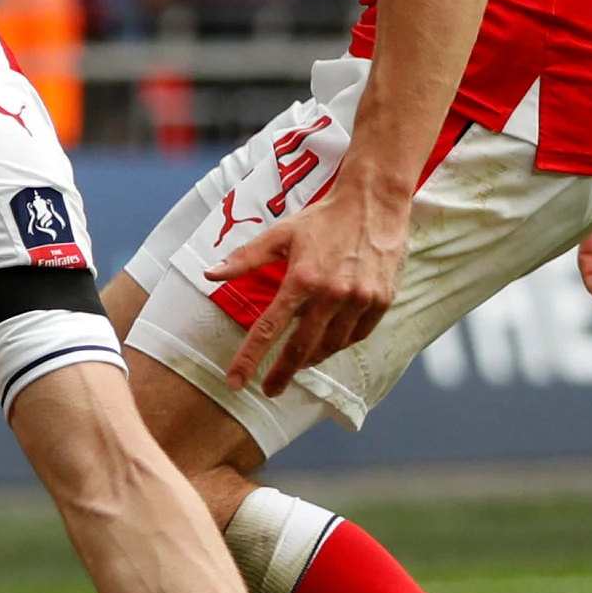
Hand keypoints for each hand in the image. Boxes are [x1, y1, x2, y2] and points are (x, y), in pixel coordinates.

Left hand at [209, 174, 408, 394]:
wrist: (374, 203)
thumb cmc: (323, 218)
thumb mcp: (280, 233)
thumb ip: (245, 258)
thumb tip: (210, 274)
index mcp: (301, 279)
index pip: (269, 328)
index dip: (250, 358)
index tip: (235, 382)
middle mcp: (331, 294)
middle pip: (301, 347)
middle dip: (283, 373)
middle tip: (270, 390)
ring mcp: (359, 300)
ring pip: (331, 345)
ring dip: (311, 359)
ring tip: (298, 364)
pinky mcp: (381, 301)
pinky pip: (357, 336)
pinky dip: (339, 344)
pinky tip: (328, 344)